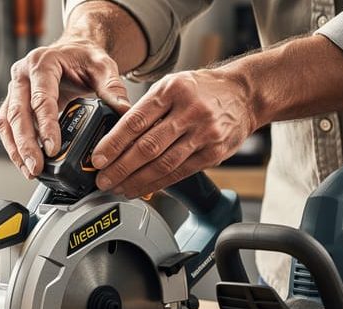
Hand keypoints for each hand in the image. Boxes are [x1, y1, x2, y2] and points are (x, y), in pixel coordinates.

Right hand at [0, 39, 131, 178]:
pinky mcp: (13, 103)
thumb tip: (124, 110)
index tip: (53, 148)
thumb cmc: (83, 56)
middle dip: (25, 144)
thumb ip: (112, 87)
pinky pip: (7, 126)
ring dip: (15, 149)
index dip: (46, 125)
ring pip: (7, 122)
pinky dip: (14, 146)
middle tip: (36, 167)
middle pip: (17, 113)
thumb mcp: (103, 66)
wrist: (72, 50)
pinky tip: (24, 163)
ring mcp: (14, 89)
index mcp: (42, 63)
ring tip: (29, 171)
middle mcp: (22, 75)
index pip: (40, 98)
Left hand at [91, 69, 257, 197]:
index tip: (97, 158)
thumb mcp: (171, 85)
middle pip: (148, 146)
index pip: (136, 120)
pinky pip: (180, 173)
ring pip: (164, 164)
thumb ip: (146, 108)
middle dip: (121, 167)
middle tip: (103, 180)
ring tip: (118, 188)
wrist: (244, 94)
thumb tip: (112, 136)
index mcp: (172, 90)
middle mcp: (189, 112)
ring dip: (136, 180)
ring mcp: (204, 134)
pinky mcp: (214, 153)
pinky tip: (141, 189)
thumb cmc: (200, 90)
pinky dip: (157, 184)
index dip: (114, 143)